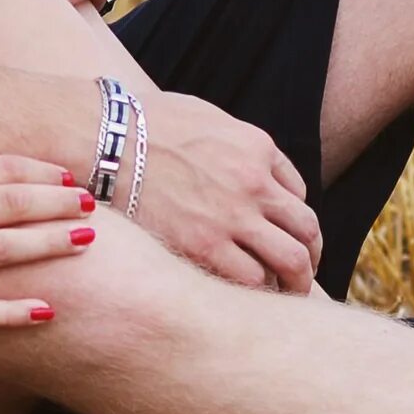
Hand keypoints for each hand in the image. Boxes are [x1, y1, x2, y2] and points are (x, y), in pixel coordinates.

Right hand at [0, 142, 97, 328]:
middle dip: (57, 202)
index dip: (41, 172)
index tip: (71, 177)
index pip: (0, 169)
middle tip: (92, 205)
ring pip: (2, 249)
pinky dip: (12, 310)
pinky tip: (47, 310)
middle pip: (10, 204)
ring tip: (86, 241)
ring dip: (49, 244)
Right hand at [131, 92, 321, 292]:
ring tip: (283, 294)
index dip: (291, 219)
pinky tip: (247, 297)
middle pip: (306, 229)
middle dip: (309, 255)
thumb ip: (232, 142)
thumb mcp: (204, 117)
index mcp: (257, 147)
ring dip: (294, 281)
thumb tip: (239, 163)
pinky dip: (257, 291)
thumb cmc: (141, 123)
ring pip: (290, 260)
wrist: (104, 137)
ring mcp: (233, 216)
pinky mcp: (204, 245)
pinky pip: (251, 279)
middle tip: (302, 272)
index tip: (282, 235)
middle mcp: (255, 183)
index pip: (297, 192)